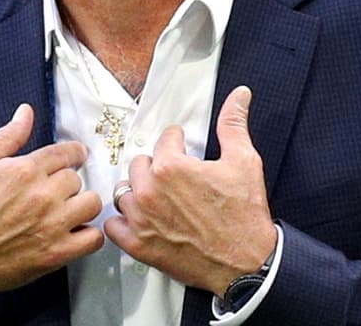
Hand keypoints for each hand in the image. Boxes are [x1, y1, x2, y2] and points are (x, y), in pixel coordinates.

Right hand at [0, 104, 103, 301]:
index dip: (73, 153)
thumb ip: (6, 136)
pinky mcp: (55, 254)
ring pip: (91, 204)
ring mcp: (51, 226)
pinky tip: (73, 231)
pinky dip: (88, 234)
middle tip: (55, 190)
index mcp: (23, 170)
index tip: (75, 156)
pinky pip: (93, 239)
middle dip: (67, 182)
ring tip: (67, 209)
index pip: (66, 152)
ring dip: (81, 205)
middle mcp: (41, 196)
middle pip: (77, 178)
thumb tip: (25, 114)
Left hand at [105, 86, 275, 295]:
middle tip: (174, 178)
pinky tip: (141, 220)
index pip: (163, 140)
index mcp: (171, 167)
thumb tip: (239, 95)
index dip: (177, 143)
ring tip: (157, 198)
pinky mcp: (138, 245)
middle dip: (156, 168)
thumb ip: (234, 124)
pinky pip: (113, 225)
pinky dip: (123, 223)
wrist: (247, 264)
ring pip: (123, 192)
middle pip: (139, 164)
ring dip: (138, 193)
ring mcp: (141, 219)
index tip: (182, 150)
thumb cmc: (245, 217)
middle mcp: (150, 191)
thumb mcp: (244, 162)